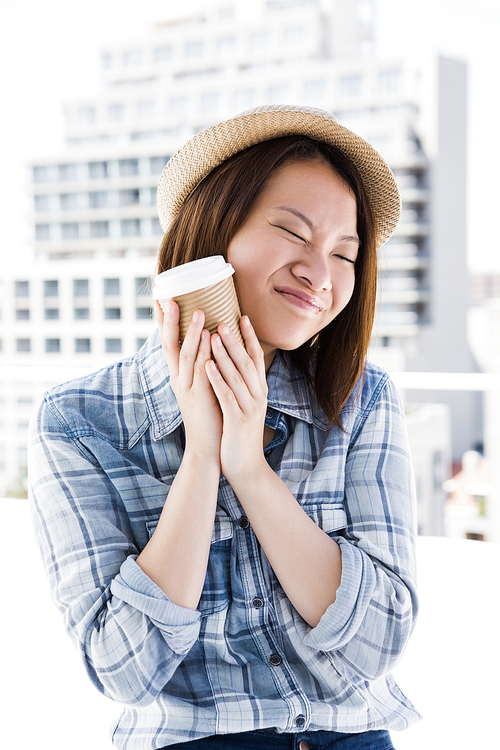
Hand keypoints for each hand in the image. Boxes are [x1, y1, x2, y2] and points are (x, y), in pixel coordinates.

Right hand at [157, 301, 221, 462]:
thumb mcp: (201, 386)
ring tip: (198, 311)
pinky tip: (210, 338)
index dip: (163, 322)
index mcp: (178, 375)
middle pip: (169, 345)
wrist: (206, 447)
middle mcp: (178, 379)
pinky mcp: (199, 398)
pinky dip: (205, 353)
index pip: (168, 343)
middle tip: (169, 298)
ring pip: (186, 355)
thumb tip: (207, 340)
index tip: (161, 298)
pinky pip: (201, 371)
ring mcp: (187, 389)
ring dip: (191, 333)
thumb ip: (201, 365)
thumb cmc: (208, 414)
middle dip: (169, 321)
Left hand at [205, 316, 267, 482]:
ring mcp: (249, 408)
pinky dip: (217, 379)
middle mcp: (257, 395)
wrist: (246, 466)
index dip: (250, 337)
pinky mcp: (237, 421)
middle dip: (235, 340)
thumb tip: (234, 362)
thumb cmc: (240, 433)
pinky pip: (226, 396)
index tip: (242, 316)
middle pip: (246, 362)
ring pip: (236, 376)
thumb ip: (242, 384)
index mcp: (258, 390)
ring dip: (224, 354)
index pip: (256, 358)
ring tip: (212, 334)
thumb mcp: (245, 404)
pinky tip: (207, 365)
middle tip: (223, 319)